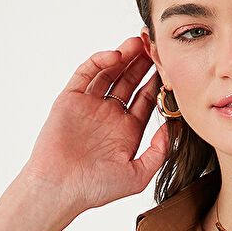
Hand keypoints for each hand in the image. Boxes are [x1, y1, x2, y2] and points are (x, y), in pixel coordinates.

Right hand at [21, 35, 168, 219]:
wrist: (59, 189)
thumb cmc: (95, 188)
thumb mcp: (137, 176)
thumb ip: (158, 153)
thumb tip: (172, 127)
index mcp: (127, 131)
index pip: (146, 99)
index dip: (158, 82)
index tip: (169, 66)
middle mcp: (109, 115)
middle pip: (130, 80)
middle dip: (143, 62)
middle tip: (155, 44)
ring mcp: (89, 105)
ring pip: (110, 72)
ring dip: (124, 56)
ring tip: (139, 42)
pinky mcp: (70, 98)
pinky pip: (86, 73)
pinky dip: (100, 61)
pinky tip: (116, 56)